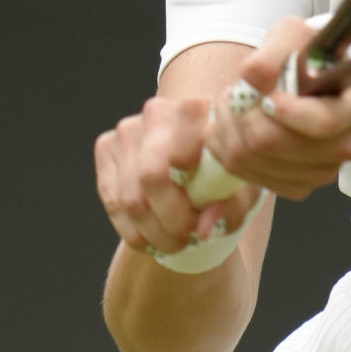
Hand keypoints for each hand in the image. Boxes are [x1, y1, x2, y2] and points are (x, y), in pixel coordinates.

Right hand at [95, 95, 259, 258]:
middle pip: (151, 176)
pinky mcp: (107, 146)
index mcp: (198, 109)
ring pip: (130, 197)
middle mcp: (159, 111)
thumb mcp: (243, 191)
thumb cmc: (225, 175)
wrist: (196, 162)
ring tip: (175, 242)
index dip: (187, 185)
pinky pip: (113, 202)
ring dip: (153, 232)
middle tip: (189, 237)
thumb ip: (232, 208)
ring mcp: (129, 129)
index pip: (182, 147)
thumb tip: (204, 228)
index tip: (202, 214)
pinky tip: (153, 237)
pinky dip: (133, 230)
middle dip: (171, 219)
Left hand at [204, 16, 350, 200]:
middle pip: (278, 145)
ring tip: (234, 102)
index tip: (268, 98)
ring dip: (229, 127)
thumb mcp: (291, 36)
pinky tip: (234, 125)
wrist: (300, 79)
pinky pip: (245, 173)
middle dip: (244, 115)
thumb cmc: (303, 56)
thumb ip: (271, 52)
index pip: (325, 123)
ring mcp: (321, 171)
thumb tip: (253, 79)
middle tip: (236, 91)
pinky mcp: (295, 186)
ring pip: (254, 159)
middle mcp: (345, 145)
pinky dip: (226, 147)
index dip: (291, 114)